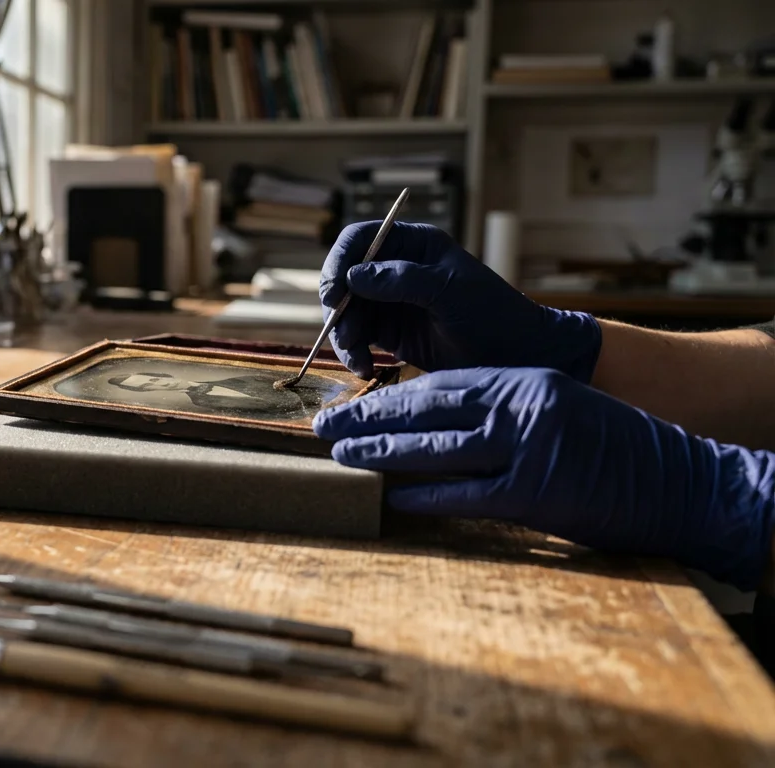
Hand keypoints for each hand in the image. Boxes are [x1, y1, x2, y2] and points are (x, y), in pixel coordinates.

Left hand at [312, 367, 774, 588]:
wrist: (684, 481)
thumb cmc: (618, 448)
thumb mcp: (560, 408)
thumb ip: (506, 411)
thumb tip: (441, 425)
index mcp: (525, 381)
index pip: (444, 382)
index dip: (394, 395)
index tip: (356, 402)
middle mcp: (521, 405)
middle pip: (429, 406)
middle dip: (372, 416)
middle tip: (327, 424)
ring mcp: (528, 448)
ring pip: (437, 445)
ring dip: (383, 451)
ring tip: (342, 454)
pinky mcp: (535, 492)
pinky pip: (465, 493)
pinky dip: (425, 494)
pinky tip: (392, 495)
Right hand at [320, 222, 601, 380]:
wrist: (516, 355)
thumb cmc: (491, 312)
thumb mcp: (449, 289)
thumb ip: (401, 279)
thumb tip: (352, 277)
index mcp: (412, 244)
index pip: (360, 240)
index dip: (340, 261)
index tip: (334, 292)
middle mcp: (395, 269)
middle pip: (344, 278)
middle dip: (338, 307)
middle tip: (342, 333)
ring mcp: (390, 301)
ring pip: (346, 312)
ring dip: (344, 336)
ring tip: (358, 359)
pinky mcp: (390, 333)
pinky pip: (357, 338)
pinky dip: (354, 353)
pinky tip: (365, 367)